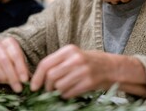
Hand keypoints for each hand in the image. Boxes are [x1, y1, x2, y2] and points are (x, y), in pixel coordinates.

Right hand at [0, 37, 29, 92]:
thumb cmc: (14, 57)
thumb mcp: (21, 58)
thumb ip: (23, 67)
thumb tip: (27, 80)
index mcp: (9, 41)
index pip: (15, 54)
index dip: (20, 68)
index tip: (25, 80)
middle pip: (4, 60)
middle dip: (12, 76)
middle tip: (19, 87)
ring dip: (5, 78)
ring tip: (13, 86)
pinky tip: (5, 82)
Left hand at [30, 44, 145, 98]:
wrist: (112, 67)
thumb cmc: (88, 62)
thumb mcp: (73, 56)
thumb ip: (57, 63)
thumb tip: (38, 77)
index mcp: (69, 50)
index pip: (46, 63)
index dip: (37, 77)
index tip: (33, 87)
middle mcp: (75, 58)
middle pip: (51, 76)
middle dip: (46, 87)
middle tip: (48, 91)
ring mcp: (83, 70)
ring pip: (59, 86)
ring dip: (57, 92)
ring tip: (62, 90)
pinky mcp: (89, 82)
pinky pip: (69, 93)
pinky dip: (66, 95)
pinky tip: (70, 92)